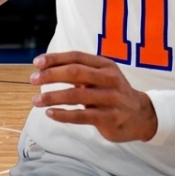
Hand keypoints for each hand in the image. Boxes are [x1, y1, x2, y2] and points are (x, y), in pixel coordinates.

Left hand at [30, 51, 157, 142]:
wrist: (141, 115)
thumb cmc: (113, 93)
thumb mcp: (102, 76)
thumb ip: (79, 71)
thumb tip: (45, 67)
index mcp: (105, 65)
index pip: (76, 57)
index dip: (55, 58)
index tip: (36, 62)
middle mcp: (109, 79)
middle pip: (75, 73)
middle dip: (51, 75)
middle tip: (33, 80)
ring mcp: (110, 99)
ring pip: (76, 95)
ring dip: (53, 97)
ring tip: (36, 101)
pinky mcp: (109, 118)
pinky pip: (82, 116)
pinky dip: (63, 115)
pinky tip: (50, 114)